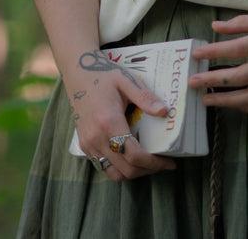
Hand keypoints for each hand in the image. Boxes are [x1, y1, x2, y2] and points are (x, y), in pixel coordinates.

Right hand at [68, 50, 176, 180]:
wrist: (77, 73)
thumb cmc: (104, 75)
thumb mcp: (127, 81)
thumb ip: (145, 98)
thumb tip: (164, 111)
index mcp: (109, 122)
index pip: (135, 155)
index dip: (155, 163)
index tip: (170, 162)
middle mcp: (96, 138)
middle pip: (127, 169)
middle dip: (148, 170)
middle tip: (163, 163)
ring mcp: (88, 144)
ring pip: (114, 173)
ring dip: (134, 172)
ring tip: (149, 163)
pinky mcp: (84, 145)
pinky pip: (103, 166)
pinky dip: (120, 168)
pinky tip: (131, 157)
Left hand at [188, 11, 247, 112]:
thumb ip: (246, 22)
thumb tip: (216, 27)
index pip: (239, 47)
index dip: (216, 52)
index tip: (197, 56)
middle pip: (242, 75)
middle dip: (215, 80)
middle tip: (193, 83)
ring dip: (227, 100)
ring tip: (208, 99)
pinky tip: (234, 105)